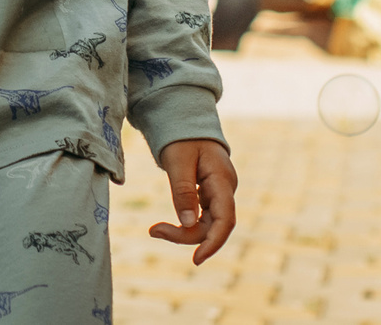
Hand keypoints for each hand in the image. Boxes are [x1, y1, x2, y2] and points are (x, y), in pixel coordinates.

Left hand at [148, 137, 237, 263]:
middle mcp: (225, 189)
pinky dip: (185, 224)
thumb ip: (183, 191)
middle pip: (214, 225)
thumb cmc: (182, 137)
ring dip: (184, 231)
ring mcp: (219, 193)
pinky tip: (167, 226)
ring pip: (207, 224)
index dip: (214, 242)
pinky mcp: (209, 195)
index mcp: (222, 180)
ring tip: (155, 229)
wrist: (186, 121)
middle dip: (187, 236)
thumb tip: (187, 224)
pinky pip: (202, 217)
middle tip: (154, 231)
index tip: (196, 259)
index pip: (225, 219)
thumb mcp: (178, 161)